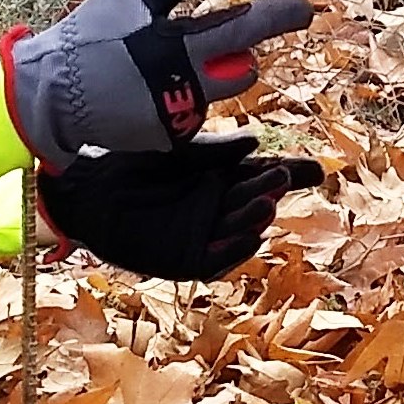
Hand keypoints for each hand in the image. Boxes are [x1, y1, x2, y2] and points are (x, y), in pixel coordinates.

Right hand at [2, 0, 314, 162]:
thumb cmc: (94, 29)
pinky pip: (193, 115)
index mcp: (178, 45)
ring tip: (158, 66)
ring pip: (219, 94)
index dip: (280, 17)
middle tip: (203, 41)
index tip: (304, 9)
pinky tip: (146, 91)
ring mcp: (179, 119)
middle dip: (234, 55)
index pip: (246, 30)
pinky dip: (180, 100)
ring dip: (204, 78)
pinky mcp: (170, 141)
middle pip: (244, 71)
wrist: (53, 94)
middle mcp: (185, 88)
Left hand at [39, 135, 324, 278]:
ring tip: (268, 203)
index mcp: (219, 178)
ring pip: (239, 231)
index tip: (317, 171)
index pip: (262, 177)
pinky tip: (250, 235)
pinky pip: (215, 260)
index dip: (290, 174)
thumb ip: (214, 151)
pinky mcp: (181, 259)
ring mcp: (201, 235)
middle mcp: (216, 208)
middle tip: (281, 176)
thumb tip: (253, 143)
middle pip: (254, 202)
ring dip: (256, 219)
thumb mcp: (178, 151)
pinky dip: (233, 250)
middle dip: (269, 192)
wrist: (86, 187)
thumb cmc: (130, 163)